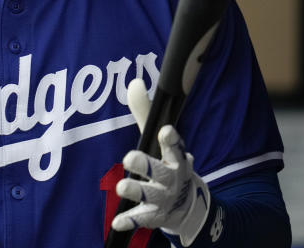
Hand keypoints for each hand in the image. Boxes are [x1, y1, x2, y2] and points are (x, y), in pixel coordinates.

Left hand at [111, 79, 210, 246]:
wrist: (186, 204)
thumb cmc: (166, 162)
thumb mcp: (157, 138)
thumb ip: (145, 112)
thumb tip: (134, 82)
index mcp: (175, 157)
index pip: (175, 147)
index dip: (171, 140)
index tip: (166, 131)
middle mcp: (171, 178)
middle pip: (160, 171)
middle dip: (146, 165)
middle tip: (129, 157)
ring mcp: (163, 198)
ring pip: (149, 195)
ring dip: (135, 191)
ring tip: (121, 187)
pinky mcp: (154, 216)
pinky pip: (141, 219)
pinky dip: (130, 221)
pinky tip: (118, 222)